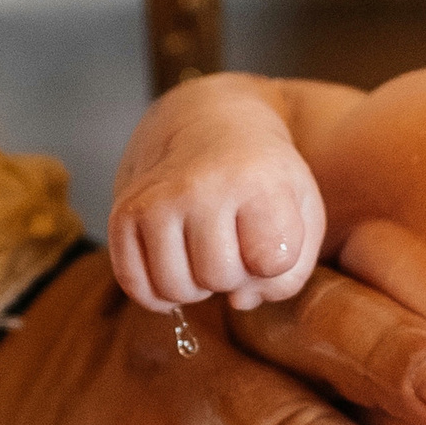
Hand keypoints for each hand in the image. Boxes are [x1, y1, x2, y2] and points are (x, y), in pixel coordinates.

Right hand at [109, 86, 323, 313]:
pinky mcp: (123, 213)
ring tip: (205, 251)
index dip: (275, 263)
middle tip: (233, 243)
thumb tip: (239, 301)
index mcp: (257, 179)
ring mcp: (155, 200)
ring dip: (195, 285)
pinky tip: (176, 265)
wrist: (208, 122)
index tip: (270, 237)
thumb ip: (291, 271)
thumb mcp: (302, 209)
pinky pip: (135, 286)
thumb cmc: (262, 176)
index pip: (272, 262)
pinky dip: (157, 291)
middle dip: (232, 275)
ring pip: (175, 289)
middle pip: (220, 279)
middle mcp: (200, 186)